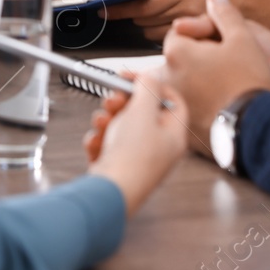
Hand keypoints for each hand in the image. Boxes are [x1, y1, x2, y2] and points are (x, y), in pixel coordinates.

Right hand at [85, 74, 188, 214]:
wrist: (110, 192)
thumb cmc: (131, 158)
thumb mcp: (142, 111)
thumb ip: (147, 87)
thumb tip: (149, 77)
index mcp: (173, 135)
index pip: (171, 100)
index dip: (152, 84)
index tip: (132, 77)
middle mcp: (159, 148)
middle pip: (142, 112)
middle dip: (122, 102)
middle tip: (112, 100)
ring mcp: (138, 159)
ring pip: (121, 127)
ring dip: (107, 119)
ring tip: (101, 122)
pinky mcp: (118, 167)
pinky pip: (107, 144)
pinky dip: (99, 140)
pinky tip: (96, 142)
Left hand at [106, 0, 238, 40]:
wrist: (245, 7)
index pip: (140, 4)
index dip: (119, 9)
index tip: (103, 11)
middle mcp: (182, 12)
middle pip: (143, 21)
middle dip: (141, 15)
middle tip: (155, 8)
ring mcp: (188, 30)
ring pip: (151, 33)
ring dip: (152, 27)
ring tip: (170, 17)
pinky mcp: (193, 44)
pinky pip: (165, 44)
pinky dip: (164, 37)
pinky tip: (177, 29)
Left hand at [162, 0, 269, 156]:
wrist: (258, 126)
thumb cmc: (249, 81)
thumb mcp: (243, 37)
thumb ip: (225, 14)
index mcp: (176, 53)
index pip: (178, 34)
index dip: (198, 37)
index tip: (215, 46)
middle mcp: (166, 78)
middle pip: (175, 61)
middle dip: (194, 62)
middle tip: (220, 68)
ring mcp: (171, 105)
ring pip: (177, 87)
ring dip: (192, 86)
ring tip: (220, 89)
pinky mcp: (180, 128)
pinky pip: (184, 112)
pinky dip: (196, 109)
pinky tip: (217, 108)